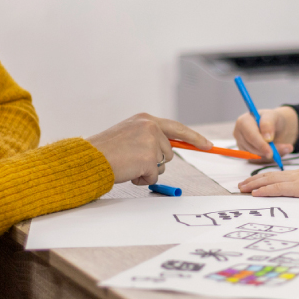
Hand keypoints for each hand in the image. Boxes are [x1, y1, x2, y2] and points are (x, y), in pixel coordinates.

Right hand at [87, 113, 211, 185]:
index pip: (177, 128)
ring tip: (128, 164)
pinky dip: (143, 179)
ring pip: (163, 164)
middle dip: (156, 161)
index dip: (194, 138)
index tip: (208, 145)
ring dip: (148, 170)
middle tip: (134, 160)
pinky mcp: (149, 159)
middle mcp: (151, 127)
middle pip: (170, 151)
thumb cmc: (106, 150)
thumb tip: (168, 152)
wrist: (89, 159)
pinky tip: (128, 172)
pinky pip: (155, 176)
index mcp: (146, 119)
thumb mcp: (129, 134)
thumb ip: (149, 137)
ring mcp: (151, 142)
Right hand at [233, 106, 297, 160]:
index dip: (260, 144)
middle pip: (251, 148)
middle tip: (286, 148)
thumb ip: (268, 124)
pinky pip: (257, 161)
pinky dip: (269, 158)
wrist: (275, 127)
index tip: (271, 151)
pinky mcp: (246, 154)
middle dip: (268, 151)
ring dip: (270, 155)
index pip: (250, 136)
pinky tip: (278, 152)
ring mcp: (242, 145)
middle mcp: (239, 134)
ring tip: (286, 148)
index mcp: (243, 122)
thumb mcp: (273, 116)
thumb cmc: (272, 119)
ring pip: (255, 157)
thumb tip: (267, 138)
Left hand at [238, 152, 298, 197]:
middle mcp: (297, 175)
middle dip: (254, 180)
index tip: (256, 181)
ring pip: (269, 180)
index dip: (266, 178)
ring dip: (253, 185)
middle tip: (241, 185)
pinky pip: (277, 189)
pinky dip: (264, 190)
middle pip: (270, 176)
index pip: (280, 175)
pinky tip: (254, 193)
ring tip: (241, 188)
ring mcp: (297, 180)